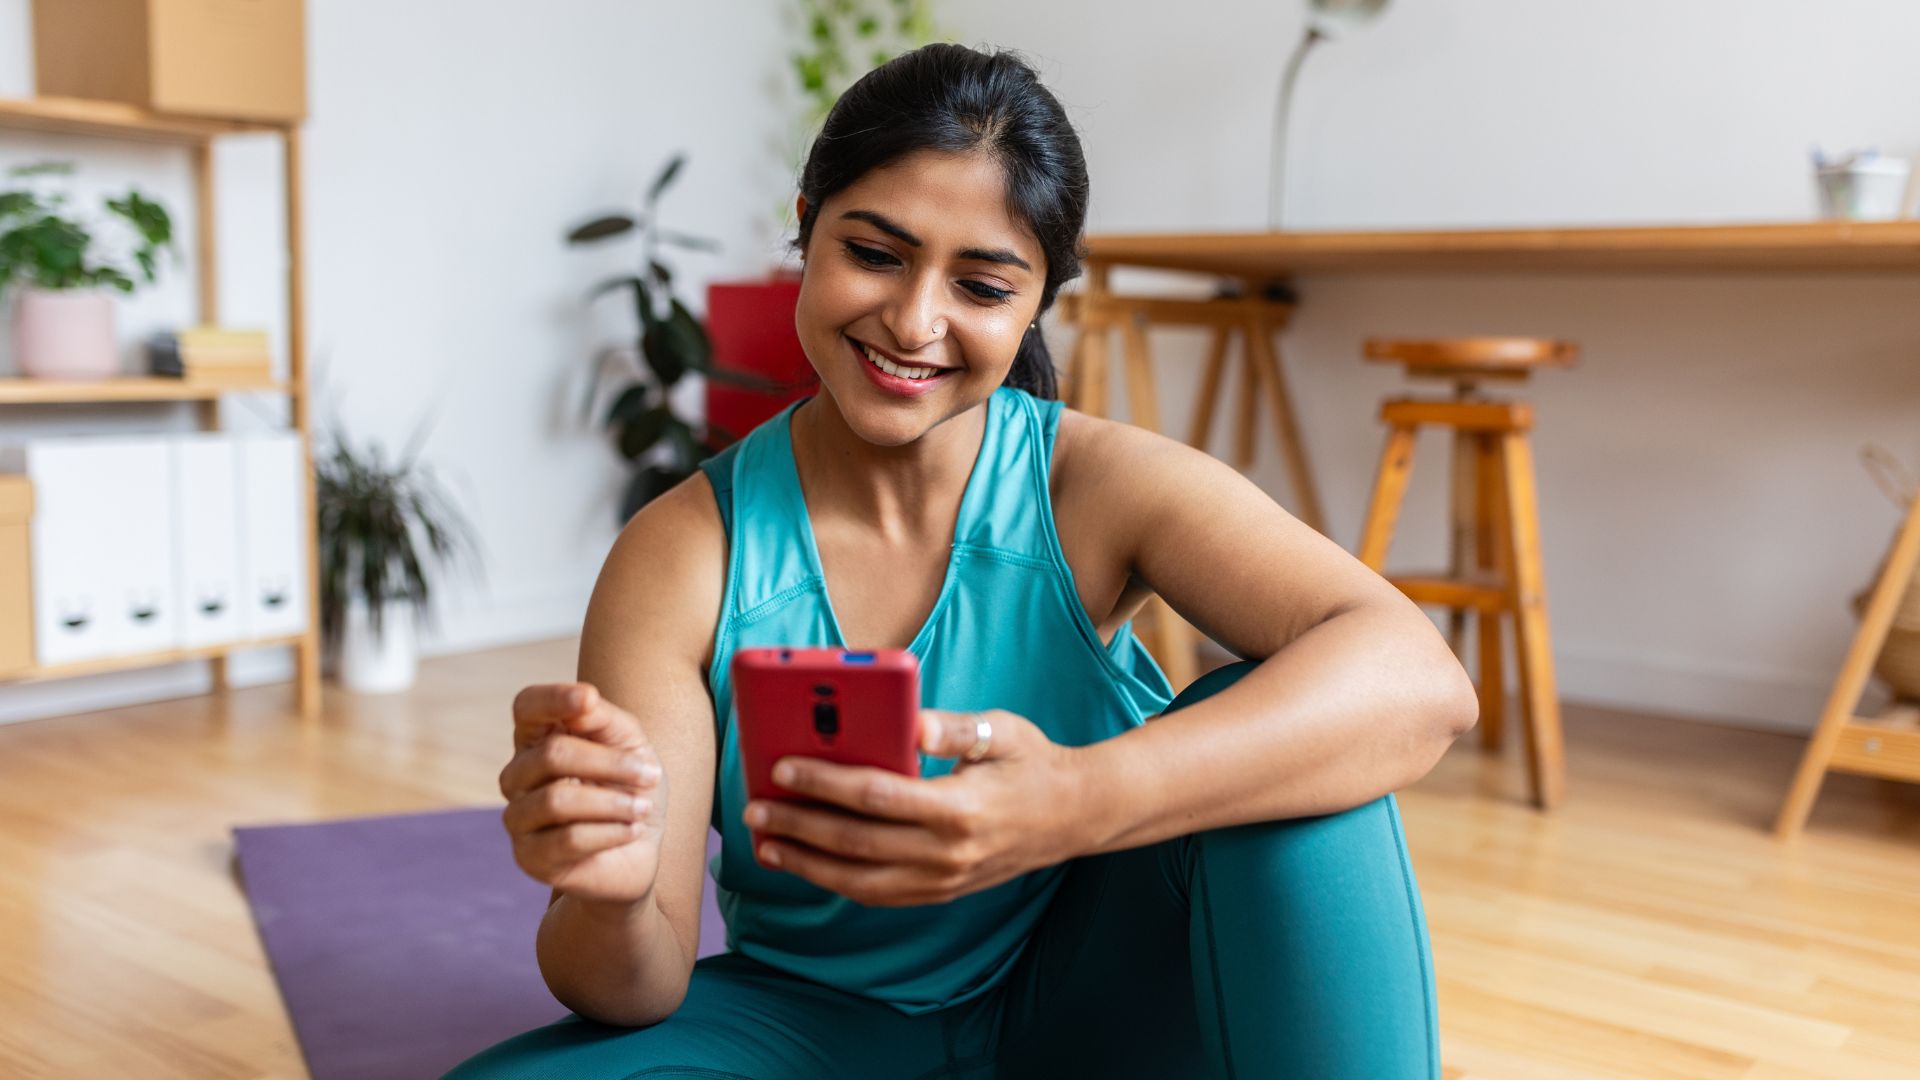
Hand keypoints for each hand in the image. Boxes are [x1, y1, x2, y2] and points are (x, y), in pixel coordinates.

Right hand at [499, 683, 666, 904]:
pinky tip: (632, 831)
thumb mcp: (630, 744)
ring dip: (613, 803)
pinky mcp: (529, 858)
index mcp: (538, 739)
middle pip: (551, 754)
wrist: (639, 851)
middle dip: (610, 763)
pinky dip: (611, 832)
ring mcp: (519, 818)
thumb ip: (603, 719)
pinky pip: (568, 839)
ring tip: (642, 809)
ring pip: (557, 800)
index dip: (552, 699)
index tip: (588, 699)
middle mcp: (518, 776)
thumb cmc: (628, 789)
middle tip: (651, 774)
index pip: (526, 707)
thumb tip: (583, 699)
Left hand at [743, 708, 1091, 906]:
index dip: (824, 784)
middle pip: (857, 843)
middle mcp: (948, 853)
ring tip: (766, 845)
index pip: (876, 796)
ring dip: (807, 865)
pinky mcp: (941, 893)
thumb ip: (951, 727)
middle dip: (799, 826)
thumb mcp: (1001, 731)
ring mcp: (944, 880)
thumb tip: (908, 722)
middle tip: (754, 811)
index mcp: (959, 808)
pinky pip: (878, 895)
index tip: (783, 767)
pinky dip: (836, 882)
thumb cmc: (1031, 762)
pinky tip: (807, 864)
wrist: (1074, 815)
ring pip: (860, 881)